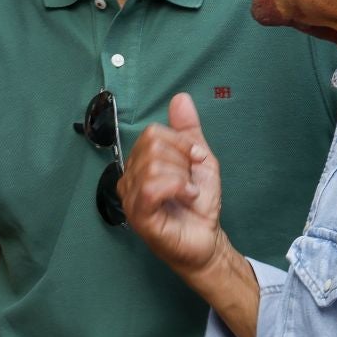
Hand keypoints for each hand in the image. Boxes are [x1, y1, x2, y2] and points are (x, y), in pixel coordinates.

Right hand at [119, 94, 224, 273]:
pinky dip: (177, 187)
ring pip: (153, 165)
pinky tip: (186, 197)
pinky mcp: (139, 216)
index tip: (194, 161)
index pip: (152, 133)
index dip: (180, 143)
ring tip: (188, 193)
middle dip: (182, 161)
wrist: (207, 237)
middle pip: (152, 145)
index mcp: (140, 163)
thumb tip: (180, 98)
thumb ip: (188, 129)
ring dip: (182, 178)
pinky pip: (151, 187)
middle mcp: (130, 178)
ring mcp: (131, 198)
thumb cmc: (200, 204)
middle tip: (190, 182)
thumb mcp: (199, 158)